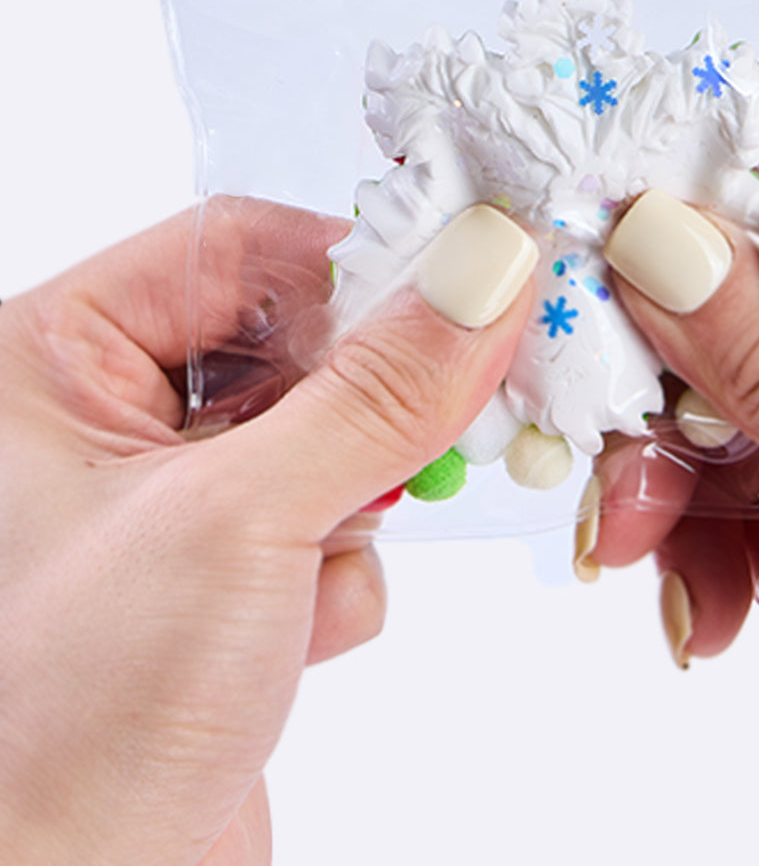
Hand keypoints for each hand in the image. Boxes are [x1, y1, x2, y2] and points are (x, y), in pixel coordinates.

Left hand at [0, 198, 532, 865]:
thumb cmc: (65, 728)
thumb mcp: (242, 523)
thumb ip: (379, 391)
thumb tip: (484, 272)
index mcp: (55, 362)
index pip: (238, 247)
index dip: (354, 264)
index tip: (462, 295)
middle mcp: (107, 418)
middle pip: (295, 336)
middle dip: (367, 402)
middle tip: (439, 430)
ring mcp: (172, 498)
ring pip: (329, 429)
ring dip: (355, 499)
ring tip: (318, 569)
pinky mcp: (227, 569)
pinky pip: (329, 513)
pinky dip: (343, 568)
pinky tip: (297, 639)